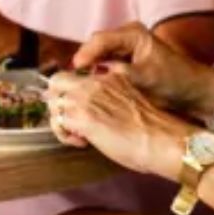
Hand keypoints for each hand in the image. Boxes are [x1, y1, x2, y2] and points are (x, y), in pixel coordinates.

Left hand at [46, 69, 186, 180]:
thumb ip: (107, 97)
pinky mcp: (82, 117)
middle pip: (55, 82)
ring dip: (60, 121)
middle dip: (57, 102)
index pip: (74, 72)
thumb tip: (91, 110)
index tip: (77, 107)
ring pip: (53, 103)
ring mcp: (86, 98)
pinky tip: (82, 142)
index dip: (69, 90)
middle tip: (70, 120)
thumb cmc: (151, 127)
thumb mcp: (127, 99)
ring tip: (78, 135)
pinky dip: (65, 135)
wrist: (160, 138)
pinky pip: (59, 124)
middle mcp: (94, 82)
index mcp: (108, 76)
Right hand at [73, 24, 213, 122]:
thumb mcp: (146, 78)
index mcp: (133, 33)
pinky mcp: (125, 60)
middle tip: (74, 81)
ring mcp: (125, 48)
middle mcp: (127, 36)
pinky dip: (98, 74)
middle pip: (96, 46)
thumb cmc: (174, 81)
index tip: (76, 68)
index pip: (101, 39)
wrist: (193, 91)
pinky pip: (105, 63)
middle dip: (85, 62)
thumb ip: (121, 73)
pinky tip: (93, 86)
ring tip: (80, 85)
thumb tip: (98, 73)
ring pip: (98, 55)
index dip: (86, 53)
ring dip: (90, 69)